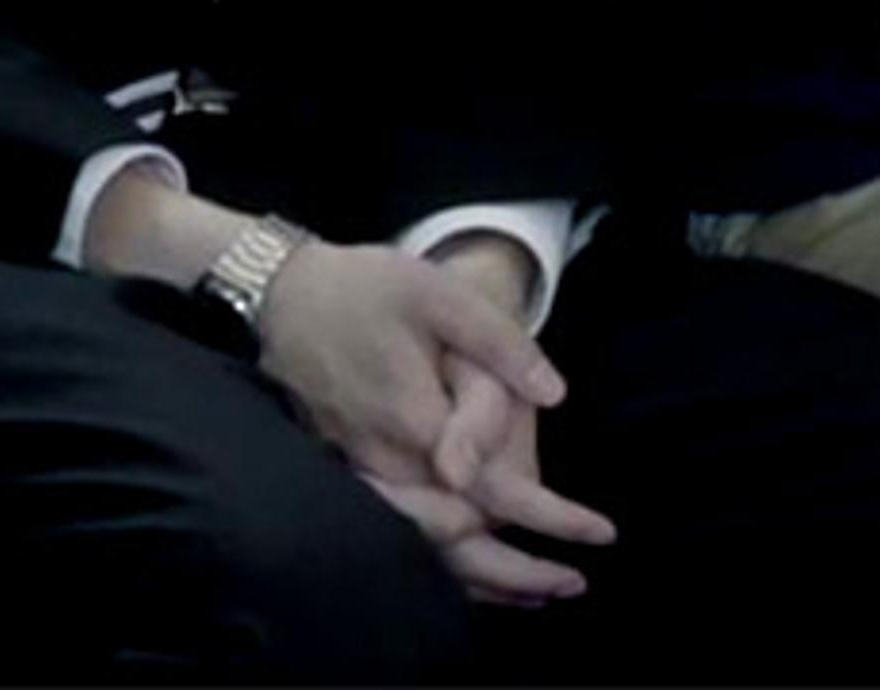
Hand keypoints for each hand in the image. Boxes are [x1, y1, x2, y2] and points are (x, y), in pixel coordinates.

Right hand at [258, 242, 597, 604]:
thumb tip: (552, 394)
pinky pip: (392, 524)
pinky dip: (433, 555)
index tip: (601, 533)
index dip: (552, 519)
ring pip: (418, 541)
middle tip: (571, 585)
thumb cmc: (362, 286)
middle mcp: (382, 458)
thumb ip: (498, 343)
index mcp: (415, 420)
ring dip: (476, 576)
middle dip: (517, 572)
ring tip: (532, 593)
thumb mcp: (437, 294)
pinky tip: (463, 566)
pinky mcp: (337, 464)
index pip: (493, 492)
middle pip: (455, 538)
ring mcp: (354, 466)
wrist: (277, 289)